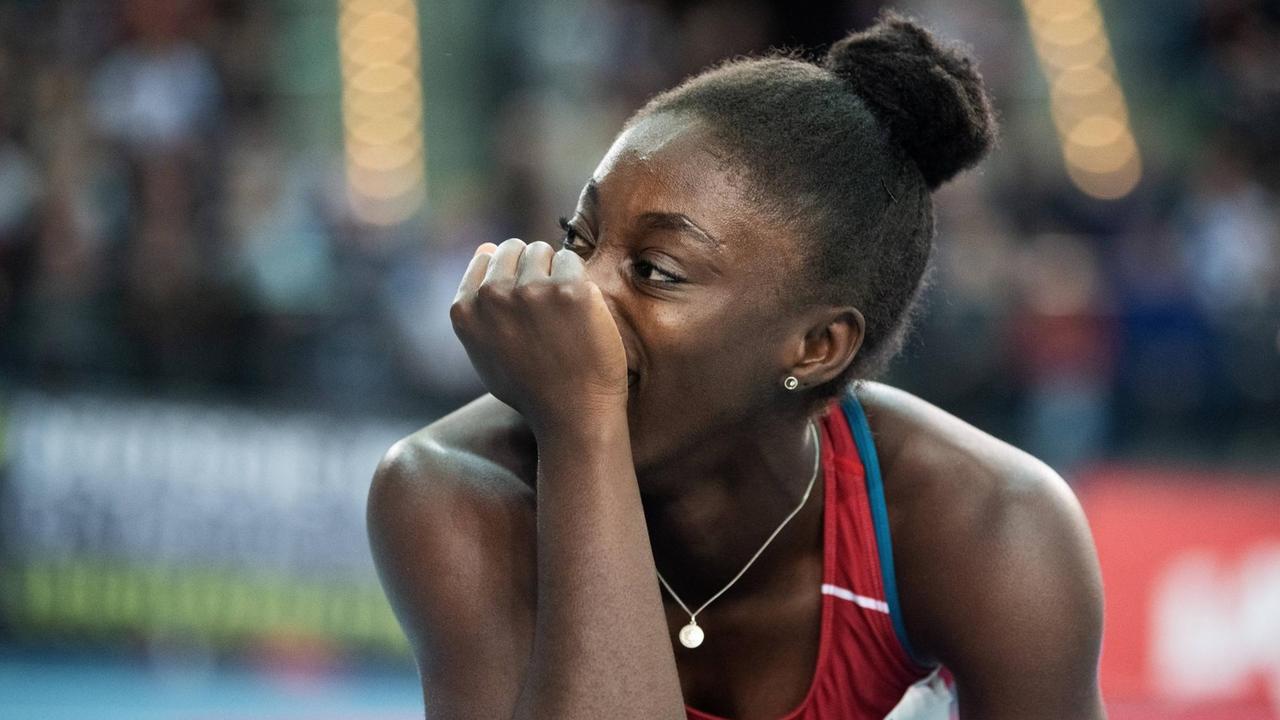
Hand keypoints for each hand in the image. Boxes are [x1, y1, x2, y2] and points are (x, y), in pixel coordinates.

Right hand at [450, 238, 629, 435]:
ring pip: (544, 251)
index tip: (525, 305)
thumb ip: (477, 302)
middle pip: (515, 248)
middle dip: (532, 268)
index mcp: (466, 309)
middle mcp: (492, 296)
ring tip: (562, 313)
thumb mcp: (484, 351)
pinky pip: (572, 260)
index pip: (487, 257)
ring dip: (556, 272)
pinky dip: (580, 281)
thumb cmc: (532, 387)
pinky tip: (580, 313)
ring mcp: (530, 290)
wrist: (573, 414)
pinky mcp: (568, 289)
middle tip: (547, 308)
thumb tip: (485, 247)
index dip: (511, 275)